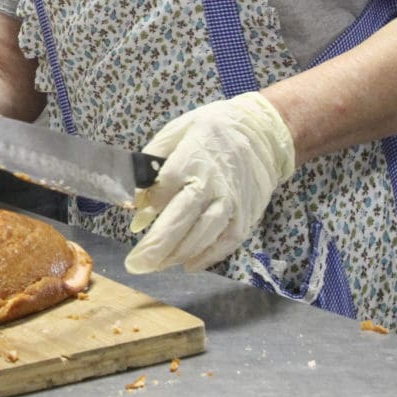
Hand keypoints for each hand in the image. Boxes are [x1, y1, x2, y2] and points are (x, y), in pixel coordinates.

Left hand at [124, 92, 295, 274]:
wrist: (263, 134)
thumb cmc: (212, 131)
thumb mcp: (176, 131)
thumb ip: (152, 162)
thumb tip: (135, 201)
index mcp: (192, 159)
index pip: (163, 190)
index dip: (148, 208)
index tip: (134, 222)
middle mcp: (212, 184)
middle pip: (181, 220)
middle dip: (156, 246)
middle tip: (135, 265)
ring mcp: (232, 203)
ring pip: (202, 236)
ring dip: (177, 255)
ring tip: (155, 265)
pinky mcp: (246, 216)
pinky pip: (225, 243)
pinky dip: (206, 257)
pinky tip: (187, 264)